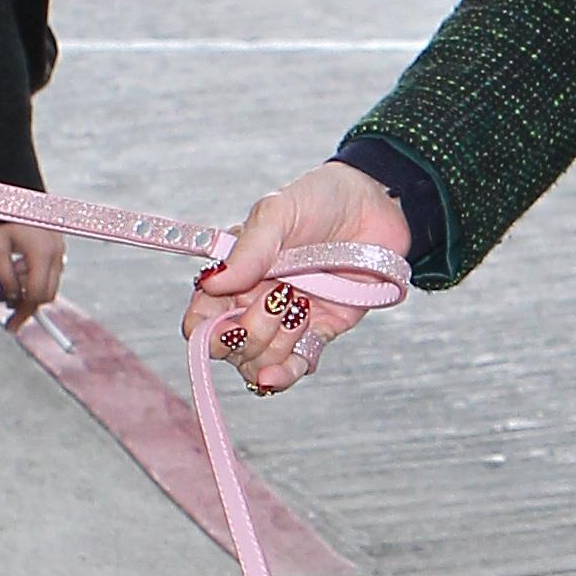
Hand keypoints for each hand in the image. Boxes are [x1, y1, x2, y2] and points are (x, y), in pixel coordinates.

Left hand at [0, 222, 63, 330]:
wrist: (11, 183)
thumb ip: (4, 277)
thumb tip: (10, 301)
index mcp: (41, 253)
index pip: (36, 295)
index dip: (23, 313)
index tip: (9, 325)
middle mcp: (56, 252)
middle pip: (46, 294)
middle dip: (25, 303)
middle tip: (1, 303)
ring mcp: (59, 247)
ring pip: (48, 283)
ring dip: (26, 288)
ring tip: (1, 276)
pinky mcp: (57, 243)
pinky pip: (48, 269)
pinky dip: (32, 275)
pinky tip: (13, 265)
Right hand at [182, 160, 412, 396]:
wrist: (375, 206)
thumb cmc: (319, 200)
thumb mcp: (278, 213)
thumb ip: (248, 250)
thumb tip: (212, 283)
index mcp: (234, 276)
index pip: (201, 319)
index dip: (205, 329)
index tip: (227, 316)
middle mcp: (254, 303)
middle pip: (229, 349)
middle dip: (249, 333)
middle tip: (279, 295)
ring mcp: (286, 322)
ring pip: (259, 364)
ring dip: (275, 344)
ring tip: (301, 303)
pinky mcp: (320, 333)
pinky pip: (294, 368)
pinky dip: (283, 375)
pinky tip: (277, 374)